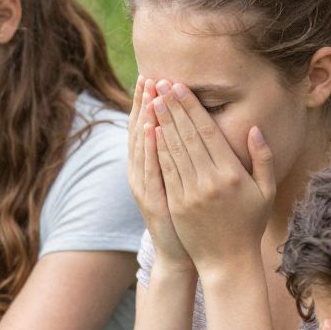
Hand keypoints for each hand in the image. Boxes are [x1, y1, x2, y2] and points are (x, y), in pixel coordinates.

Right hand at [128, 77, 192, 274]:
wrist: (182, 254)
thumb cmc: (188, 218)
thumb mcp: (182, 184)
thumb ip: (182, 156)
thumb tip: (183, 127)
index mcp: (151, 167)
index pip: (148, 127)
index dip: (148, 103)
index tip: (153, 77)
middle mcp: (142, 174)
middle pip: (141, 131)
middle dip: (145, 103)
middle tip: (149, 75)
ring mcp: (145, 187)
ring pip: (142, 147)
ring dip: (144, 119)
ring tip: (149, 93)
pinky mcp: (152, 201)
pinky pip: (150, 171)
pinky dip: (149, 150)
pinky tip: (152, 129)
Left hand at [150, 81, 275, 276]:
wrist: (228, 261)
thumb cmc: (250, 224)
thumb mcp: (265, 191)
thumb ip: (263, 158)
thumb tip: (255, 129)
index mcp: (232, 174)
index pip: (207, 131)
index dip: (192, 107)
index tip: (180, 87)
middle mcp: (210, 181)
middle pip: (187, 135)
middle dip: (173, 107)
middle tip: (160, 83)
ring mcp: (191, 193)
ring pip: (172, 150)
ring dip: (161, 122)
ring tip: (152, 99)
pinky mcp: (176, 204)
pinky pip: (165, 170)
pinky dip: (157, 149)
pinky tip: (151, 131)